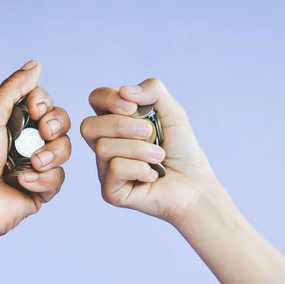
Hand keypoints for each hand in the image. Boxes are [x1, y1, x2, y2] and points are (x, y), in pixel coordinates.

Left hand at [0, 60, 71, 281]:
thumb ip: (13, 89)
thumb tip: (35, 65)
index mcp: (9, 121)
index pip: (42, 103)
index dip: (44, 103)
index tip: (35, 108)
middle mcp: (23, 141)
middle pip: (59, 123)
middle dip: (55, 124)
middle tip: (43, 131)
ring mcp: (34, 166)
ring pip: (64, 149)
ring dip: (51, 153)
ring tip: (33, 162)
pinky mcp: (40, 190)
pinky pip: (58, 178)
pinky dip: (42, 180)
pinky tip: (22, 183)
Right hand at [81, 78, 213, 225]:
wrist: (195, 185)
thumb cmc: (182, 150)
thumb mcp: (173, 112)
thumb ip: (153, 91)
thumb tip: (124, 91)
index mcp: (115, 123)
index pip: (95, 100)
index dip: (108, 99)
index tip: (132, 107)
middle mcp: (105, 146)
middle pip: (89, 126)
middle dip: (121, 126)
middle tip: (149, 132)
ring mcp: (105, 170)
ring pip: (104, 148)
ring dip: (139, 149)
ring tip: (159, 157)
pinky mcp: (110, 191)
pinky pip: (115, 169)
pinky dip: (140, 168)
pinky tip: (152, 175)